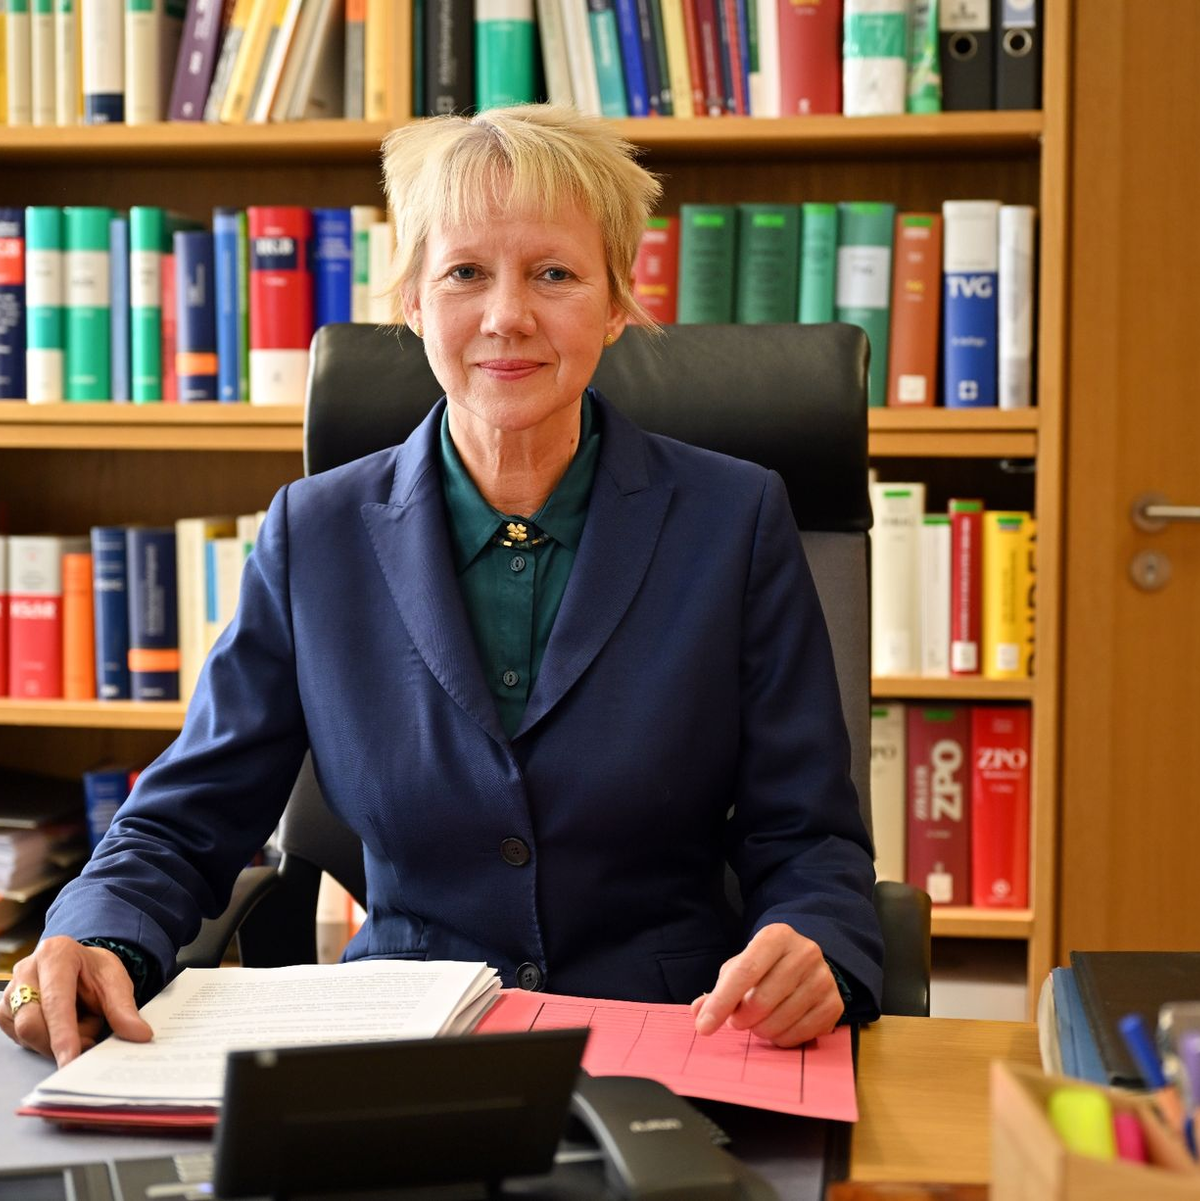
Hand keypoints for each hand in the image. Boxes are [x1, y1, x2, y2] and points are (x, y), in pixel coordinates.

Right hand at [0, 936, 152, 1065]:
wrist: (78, 966)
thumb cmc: (94, 972)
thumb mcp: (115, 982)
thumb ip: (124, 1009)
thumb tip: (139, 1034)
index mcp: (55, 954)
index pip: (55, 1001)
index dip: (63, 1033)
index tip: (71, 1059)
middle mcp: (26, 971)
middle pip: (32, 1023)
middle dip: (63, 1041)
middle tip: (92, 1037)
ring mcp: (11, 993)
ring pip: (27, 1035)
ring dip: (57, 1040)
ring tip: (81, 1022)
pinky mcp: (6, 1013)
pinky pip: (24, 1041)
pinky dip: (48, 1041)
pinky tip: (65, 1027)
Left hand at [690, 924, 843, 1047]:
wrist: (808, 964)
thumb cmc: (766, 966)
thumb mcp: (741, 966)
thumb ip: (720, 988)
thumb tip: (698, 1010)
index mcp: (776, 936)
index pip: (745, 971)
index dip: (722, 1002)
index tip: (704, 1027)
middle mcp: (805, 952)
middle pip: (760, 1001)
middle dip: (740, 1019)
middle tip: (737, 1019)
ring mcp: (823, 979)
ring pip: (778, 1022)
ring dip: (759, 1030)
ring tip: (758, 1020)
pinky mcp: (834, 1005)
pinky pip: (797, 1036)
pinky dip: (780, 1039)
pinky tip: (778, 1026)